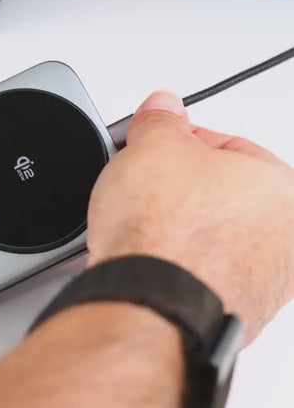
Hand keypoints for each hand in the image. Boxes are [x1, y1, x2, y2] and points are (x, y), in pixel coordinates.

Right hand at [87, 91, 293, 342]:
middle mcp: (285, 239)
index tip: (154, 143)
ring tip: (139, 217)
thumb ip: (160, 118)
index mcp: (283, 189)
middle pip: (219, 190)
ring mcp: (261, 282)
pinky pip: (197, 268)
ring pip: (209, 232)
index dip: (178, 138)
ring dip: (174, 220)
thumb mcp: (154, 144)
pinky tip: (148, 252)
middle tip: (144, 177)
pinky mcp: (230, 311)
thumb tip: (161, 107)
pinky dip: (175, 258)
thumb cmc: (165, 231)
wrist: (145, 301)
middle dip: (177, 180)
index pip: (225, 145)